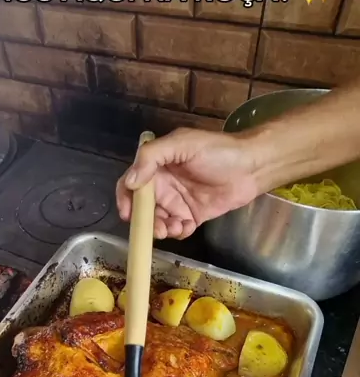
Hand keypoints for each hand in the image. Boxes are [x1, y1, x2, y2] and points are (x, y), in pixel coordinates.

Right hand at [116, 128, 259, 238]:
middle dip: (145, 221)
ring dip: (161, 229)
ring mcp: (178, 202)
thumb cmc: (218, 151)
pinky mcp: (192, 216)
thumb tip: (131, 182)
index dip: (125, 199)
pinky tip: (186, 228)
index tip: (129, 214)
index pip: (131, 184)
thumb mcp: (182, 144)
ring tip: (174, 227)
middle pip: (143, 209)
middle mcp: (164, 185)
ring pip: (158, 222)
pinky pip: (177, 229)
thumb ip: (152, 157)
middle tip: (157, 228)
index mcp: (157, 166)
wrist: (252, 167)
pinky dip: (178, 232)